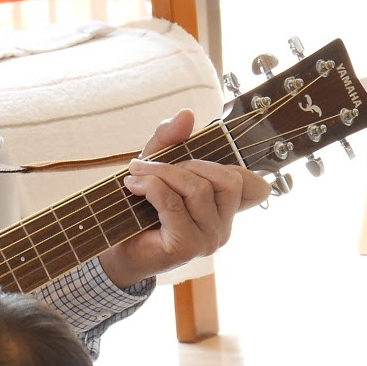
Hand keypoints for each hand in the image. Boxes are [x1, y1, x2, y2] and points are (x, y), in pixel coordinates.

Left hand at [97, 110, 269, 287]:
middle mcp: (223, 228)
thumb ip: (172, 140)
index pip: (251, 185)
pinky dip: (151, 187)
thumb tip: (187, 114)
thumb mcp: (157, 167)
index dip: (238, 167)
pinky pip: (173, 203)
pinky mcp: (186, 247)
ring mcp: (208, 240)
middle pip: (223, 179)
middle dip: (184, 164)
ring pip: (198, 189)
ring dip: (161, 174)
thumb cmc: (139, 210)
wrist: (115, 251)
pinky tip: (134, 186)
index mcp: (224, 211)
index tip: (202, 160)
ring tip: (136, 175)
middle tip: (150, 165)